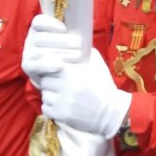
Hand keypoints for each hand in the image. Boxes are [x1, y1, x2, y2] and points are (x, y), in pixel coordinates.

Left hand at [22, 14, 131, 138]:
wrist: (110, 112)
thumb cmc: (103, 86)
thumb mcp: (97, 64)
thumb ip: (83, 52)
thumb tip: (72, 40)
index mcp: (72, 73)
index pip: (49, 65)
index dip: (52, 66)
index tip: (57, 69)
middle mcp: (65, 87)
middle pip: (45, 80)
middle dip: (50, 80)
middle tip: (58, 82)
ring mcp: (62, 103)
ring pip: (44, 94)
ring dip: (50, 94)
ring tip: (61, 93)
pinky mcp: (60, 115)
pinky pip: (46, 108)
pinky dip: (51, 106)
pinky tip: (61, 104)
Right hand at [22, 14, 81, 88]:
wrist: (56, 73)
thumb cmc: (66, 50)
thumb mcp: (67, 37)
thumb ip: (72, 29)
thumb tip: (82, 22)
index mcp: (38, 28)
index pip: (39, 22)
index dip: (51, 24)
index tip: (65, 29)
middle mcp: (31, 39)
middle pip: (42, 38)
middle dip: (62, 40)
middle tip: (79, 44)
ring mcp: (28, 53)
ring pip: (41, 51)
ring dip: (61, 53)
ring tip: (77, 55)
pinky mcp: (28, 66)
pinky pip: (36, 65)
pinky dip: (48, 64)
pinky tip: (60, 65)